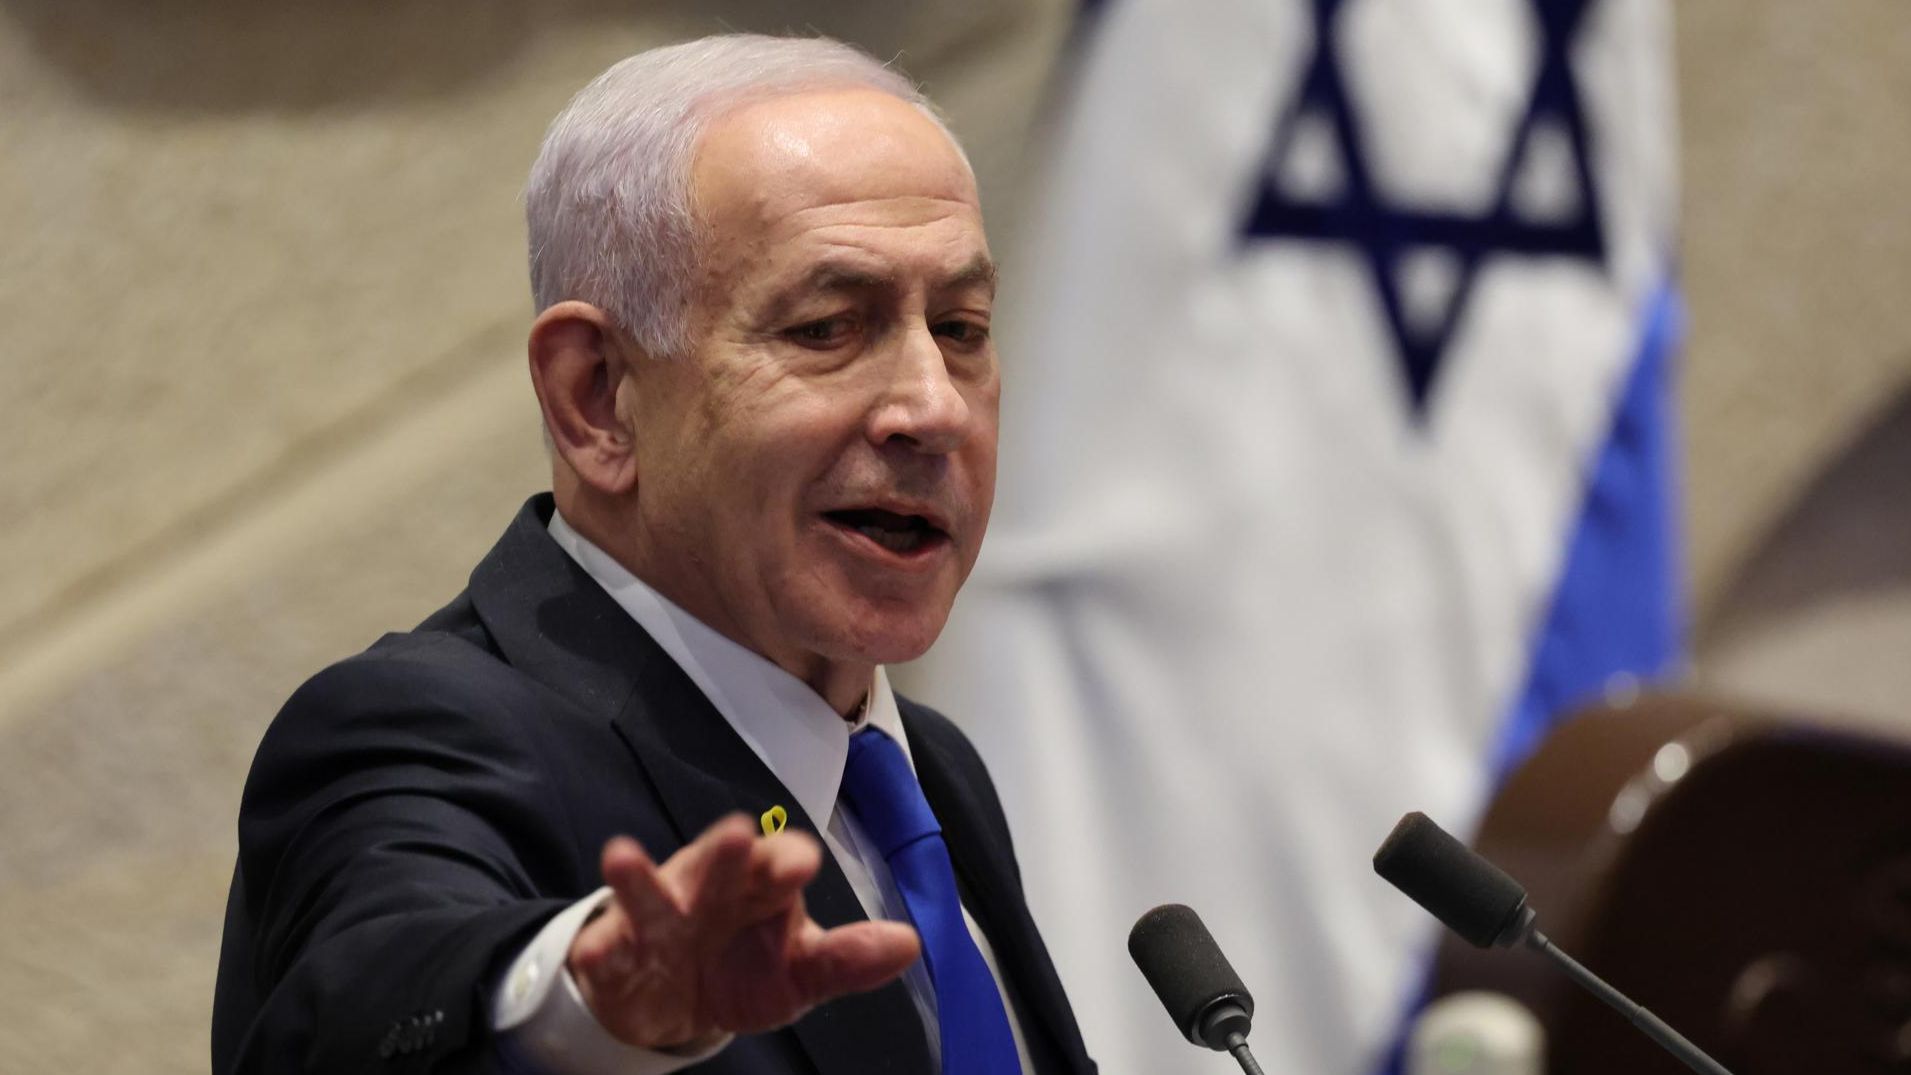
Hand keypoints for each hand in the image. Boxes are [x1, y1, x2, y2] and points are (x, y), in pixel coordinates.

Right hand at [567, 814, 920, 1050]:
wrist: (674, 1005)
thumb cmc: (744, 970)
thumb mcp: (799, 974)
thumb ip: (846, 960)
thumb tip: (910, 944)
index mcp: (761, 888)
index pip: (779, 862)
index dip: (788, 861)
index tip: (801, 866)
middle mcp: (710, 889)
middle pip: (718, 861)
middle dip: (727, 849)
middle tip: (741, 834)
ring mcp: (659, 917)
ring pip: (650, 890)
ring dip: (638, 875)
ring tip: (622, 856)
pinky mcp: (617, 952)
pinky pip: (607, 946)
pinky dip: (603, 944)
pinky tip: (602, 944)